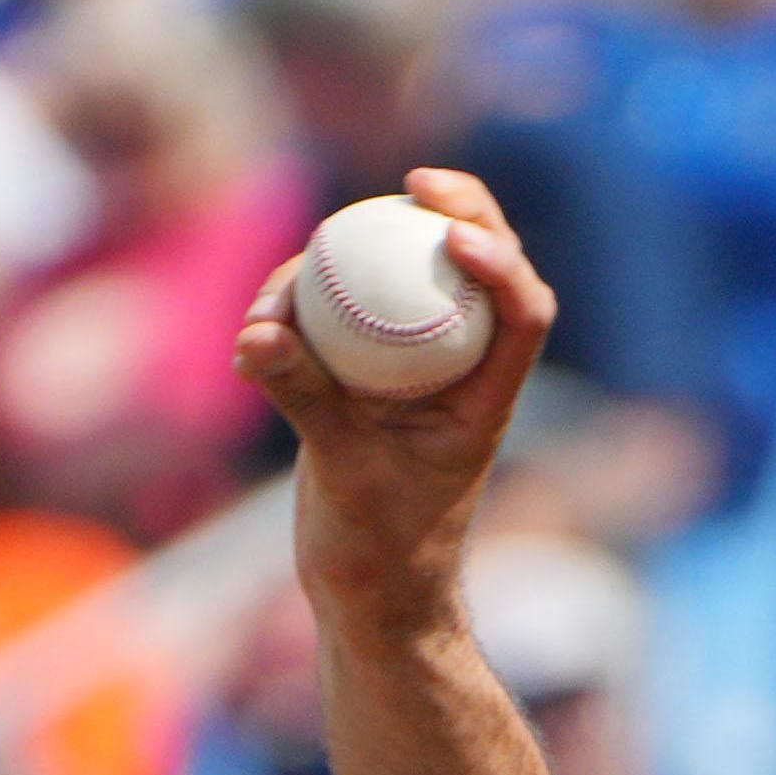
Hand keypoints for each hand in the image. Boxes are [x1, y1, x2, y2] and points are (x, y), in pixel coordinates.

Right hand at [236, 166, 559, 647]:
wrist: (365, 594)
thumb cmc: (378, 551)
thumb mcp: (341, 473)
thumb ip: (305, 398)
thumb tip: (257, 335)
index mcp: (485, 400)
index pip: (522, 315)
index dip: (502, 263)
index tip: (455, 234)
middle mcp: (457, 375)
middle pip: (475, 272)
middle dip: (458, 211)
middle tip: (415, 180)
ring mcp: (411, 370)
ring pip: (402, 283)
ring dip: (348, 263)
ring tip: (274, 301)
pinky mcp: (363, 375)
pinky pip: (342, 315)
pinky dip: (301, 308)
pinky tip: (252, 332)